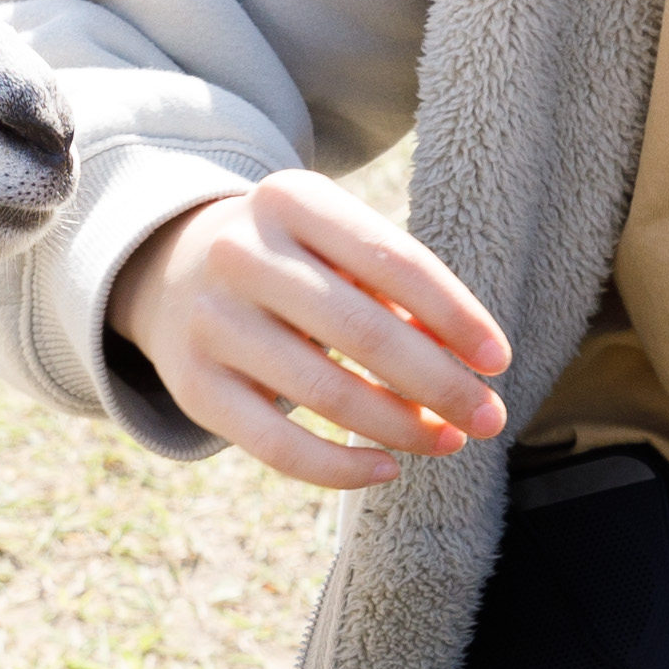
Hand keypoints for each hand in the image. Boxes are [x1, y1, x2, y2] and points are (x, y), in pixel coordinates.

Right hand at [103, 170, 511, 485]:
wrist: (171, 269)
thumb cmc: (292, 260)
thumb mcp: (337, 246)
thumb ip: (398, 293)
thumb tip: (464, 367)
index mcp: (292, 200)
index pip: (395, 262)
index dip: (455, 316)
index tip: (497, 360)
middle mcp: (242, 254)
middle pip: (365, 333)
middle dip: (440, 384)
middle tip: (489, 417)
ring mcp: (211, 321)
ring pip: (326, 394)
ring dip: (402, 428)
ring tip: (447, 440)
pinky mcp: (193, 386)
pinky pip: (277, 446)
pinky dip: (340, 468)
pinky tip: (387, 469)